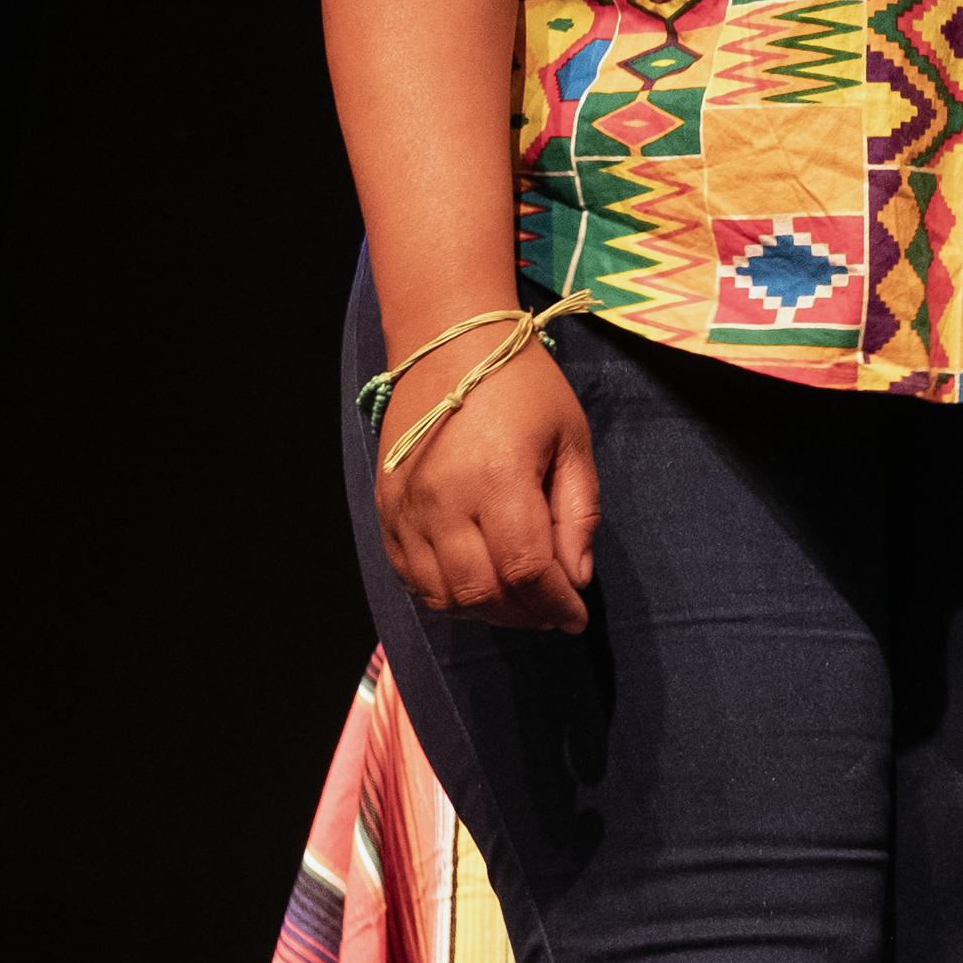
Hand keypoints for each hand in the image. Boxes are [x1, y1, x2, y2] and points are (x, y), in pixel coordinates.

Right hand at [372, 336, 600, 631]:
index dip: (555, 603)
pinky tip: (477, 586)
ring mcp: (406, 509)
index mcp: (497, 480)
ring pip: (442, 595)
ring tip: (520, 601)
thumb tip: (577, 577)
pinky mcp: (385, 510)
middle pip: (481, 593)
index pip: (526, 569)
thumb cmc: (524, 388)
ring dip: (486, 612)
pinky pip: (411, 578)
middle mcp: (443, 502)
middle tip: (552, 611)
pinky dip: (446, 596)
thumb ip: (578, 512)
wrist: (450, 345)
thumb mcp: (571, 439)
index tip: (577, 617)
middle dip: (524, 614)